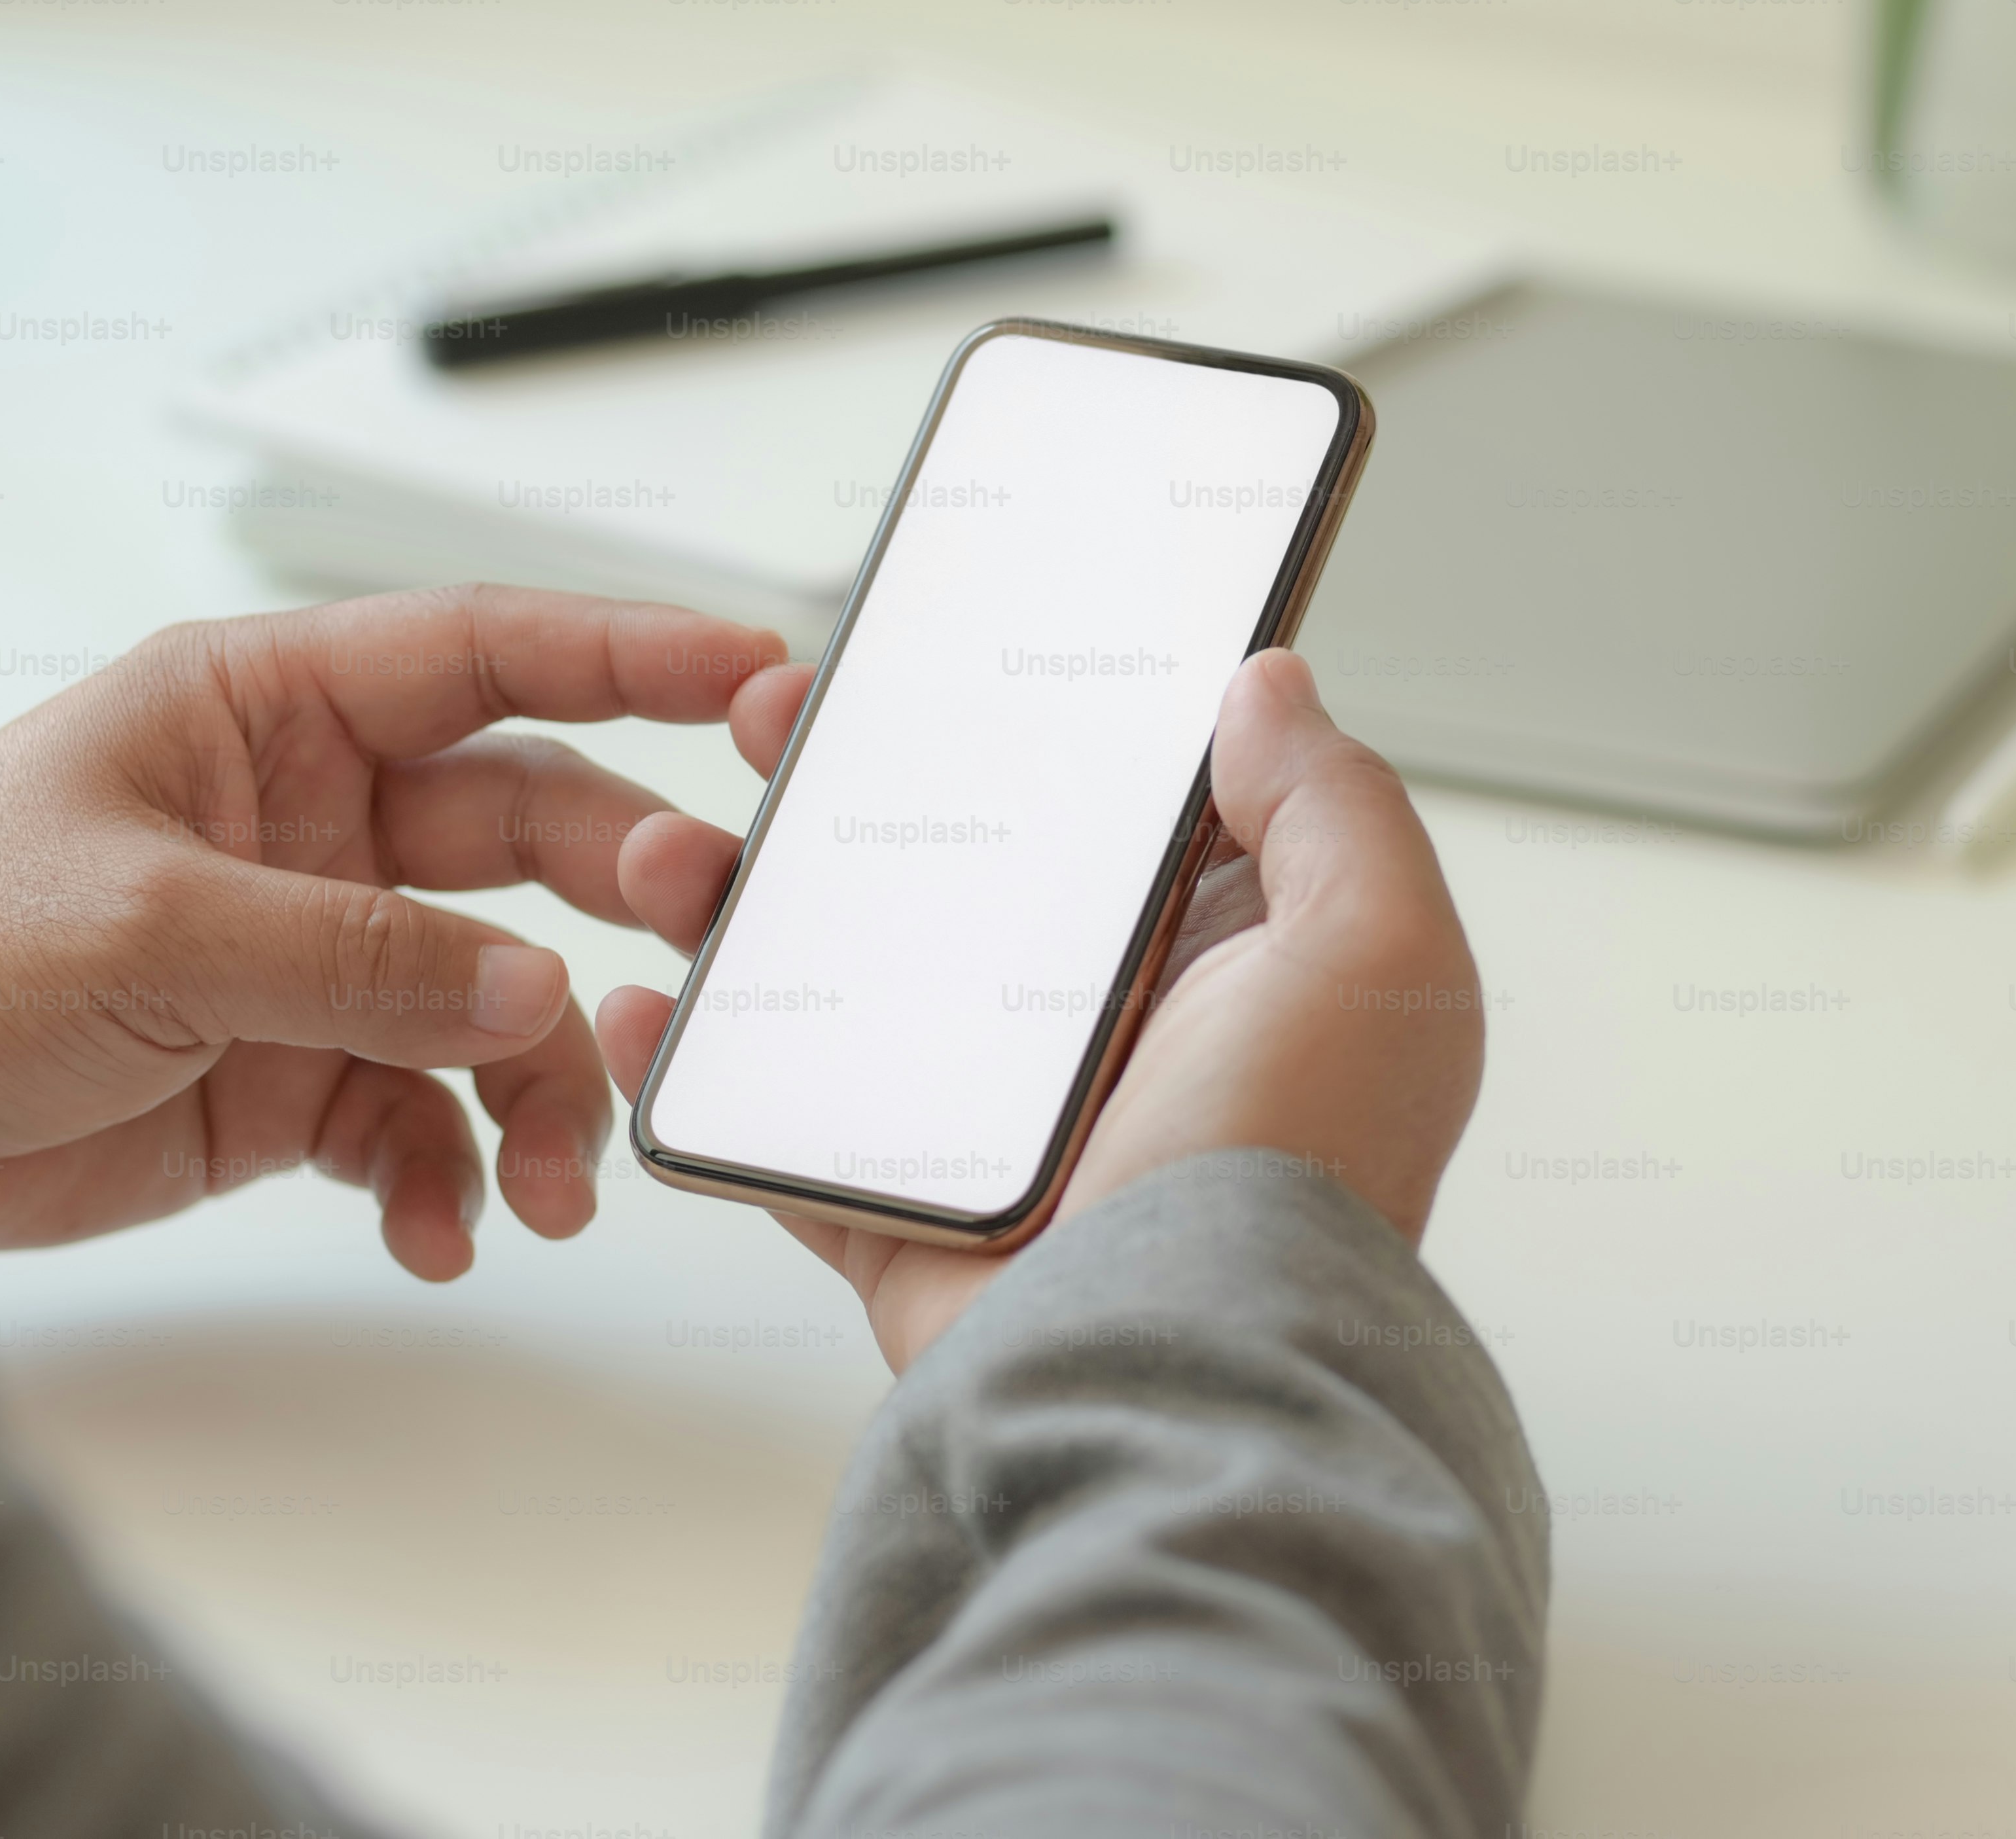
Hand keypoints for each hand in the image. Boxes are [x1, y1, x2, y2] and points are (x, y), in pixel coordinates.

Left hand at [0, 586, 814, 1280]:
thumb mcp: (148, 928)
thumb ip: (357, 957)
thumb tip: (532, 990)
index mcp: (267, 714)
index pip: (488, 656)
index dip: (632, 655)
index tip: (758, 677)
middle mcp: (309, 819)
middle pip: (529, 832)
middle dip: (626, 894)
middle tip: (703, 951)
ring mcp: (307, 952)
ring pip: (495, 1001)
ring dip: (543, 1088)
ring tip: (559, 1180)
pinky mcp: (289, 1075)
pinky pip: (424, 1118)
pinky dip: (450, 1178)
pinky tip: (443, 1232)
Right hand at [598, 650, 1484, 1369]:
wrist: (1184, 1377)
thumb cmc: (1295, 1176)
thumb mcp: (1375, 956)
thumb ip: (1334, 807)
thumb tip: (1269, 683)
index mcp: (1213, 964)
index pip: (1105, 806)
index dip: (1025, 717)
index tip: (937, 639)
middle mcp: (1101, 1036)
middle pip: (945, 869)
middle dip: (844, 779)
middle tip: (773, 712)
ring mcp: (988, 1127)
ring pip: (839, 978)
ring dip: (740, 900)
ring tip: (667, 848)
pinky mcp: (899, 1211)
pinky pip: (772, 1124)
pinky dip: (694, 1064)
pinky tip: (640, 998)